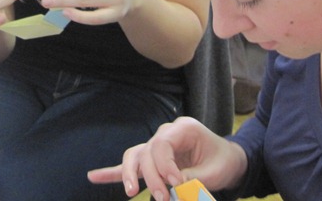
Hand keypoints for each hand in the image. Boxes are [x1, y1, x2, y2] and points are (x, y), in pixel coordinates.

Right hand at [87, 117, 246, 199]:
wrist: (228, 160)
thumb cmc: (222, 163)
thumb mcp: (213, 172)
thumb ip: (191, 179)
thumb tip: (173, 187)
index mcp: (183, 128)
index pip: (162, 144)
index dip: (165, 166)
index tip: (176, 184)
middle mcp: (166, 133)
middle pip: (147, 152)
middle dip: (151, 177)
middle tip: (163, 198)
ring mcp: (156, 145)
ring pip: (134, 156)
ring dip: (129, 174)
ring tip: (130, 191)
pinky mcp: (152, 159)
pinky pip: (130, 164)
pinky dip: (112, 172)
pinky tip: (93, 176)